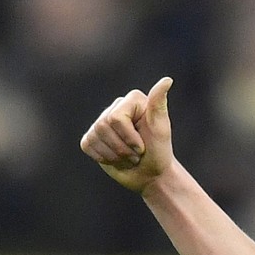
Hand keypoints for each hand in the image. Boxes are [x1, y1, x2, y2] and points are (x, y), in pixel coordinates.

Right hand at [80, 77, 174, 191]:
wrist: (150, 174)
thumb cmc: (158, 151)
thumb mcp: (161, 129)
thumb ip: (159, 104)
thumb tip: (167, 80)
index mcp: (132, 100)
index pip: (116, 118)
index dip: (128, 138)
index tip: (142, 147)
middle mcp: (115, 107)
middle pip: (102, 126)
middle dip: (121, 148)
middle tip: (136, 155)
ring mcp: (101, 122)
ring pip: (94, 136)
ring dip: (113, 155)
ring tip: (128, 157)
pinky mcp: (92, 137)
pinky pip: (87, 145)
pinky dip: (102, 157)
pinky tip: (115, 158)